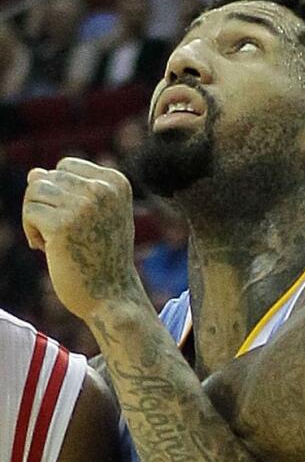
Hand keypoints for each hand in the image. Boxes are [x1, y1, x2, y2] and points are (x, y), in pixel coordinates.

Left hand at [22, 158, 142, 321]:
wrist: (112, 295)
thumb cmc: (102, 256)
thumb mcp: (95, 215)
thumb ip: (71, 190)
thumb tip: (33, 172)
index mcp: (116, 182)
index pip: (66, 166)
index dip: (61, 192)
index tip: (76, 220)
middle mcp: (103, 189)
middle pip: (47, 176)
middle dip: (46, 204)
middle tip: (64, 234)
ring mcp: (84, 205)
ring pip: (34, 191)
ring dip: (36, 217)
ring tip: (55, 241)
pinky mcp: (63, 224)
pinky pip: (29, 211)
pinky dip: (32, 231)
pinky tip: (49, 249)